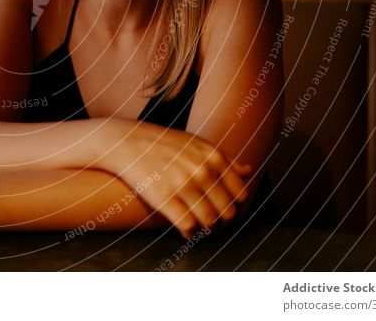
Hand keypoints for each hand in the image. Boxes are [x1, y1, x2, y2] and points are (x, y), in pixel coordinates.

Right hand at [97, 122, 252, 236]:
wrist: (126, 141)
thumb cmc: (164, 143)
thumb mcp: (197, 144)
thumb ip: (224, 159)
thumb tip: (249, 171)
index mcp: (214, 157)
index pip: (240, 196)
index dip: (235, 209)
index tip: (225, 213)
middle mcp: (202, 170)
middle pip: (227, 212)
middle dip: (222, 223)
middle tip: (212, 225)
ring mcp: (183, 184)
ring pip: (209, 222)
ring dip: (206, 231)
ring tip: (199, 228)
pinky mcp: (164, 198)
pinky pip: (188, 226)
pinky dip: (189, 233)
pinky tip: (185, 230)